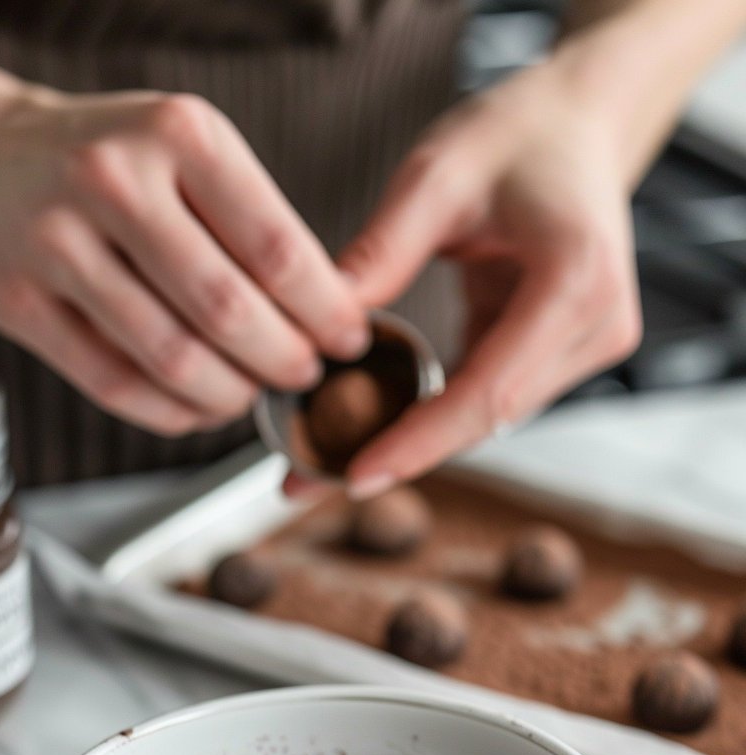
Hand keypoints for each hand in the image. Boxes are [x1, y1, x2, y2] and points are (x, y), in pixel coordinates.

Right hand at [0, 90, 367, 434]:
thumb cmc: (109, 164)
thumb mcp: (186, 153)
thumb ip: (251, 225)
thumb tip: (329, 319)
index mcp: (176, 134)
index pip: (276, 247)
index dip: (324, 310)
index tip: (348, 338)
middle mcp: (112, 179)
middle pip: (226, 310)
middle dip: (282, 361)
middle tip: (302, 375)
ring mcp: (55, 241)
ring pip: (171, 357)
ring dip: (228, 395)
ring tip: (249, 393)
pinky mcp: (16, 301)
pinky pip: (115, 385)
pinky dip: (171, 412)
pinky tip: (196, 407)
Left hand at [337, 61, 642, 495]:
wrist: (579, 123)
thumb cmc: (518, 134)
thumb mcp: (437, 174)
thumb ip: (382, 250)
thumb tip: (317, 329)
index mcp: (577, 280)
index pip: (490, 391)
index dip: (419, 441)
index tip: (355, 474)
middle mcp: (597, 327)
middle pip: (486, 419)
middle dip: (400, 452)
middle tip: (309, 479)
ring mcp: (587, 348)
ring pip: (486, 419)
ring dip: (410, 441)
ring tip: (322, 460)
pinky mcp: (564, 357)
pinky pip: (488, 398)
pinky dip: (429, 415)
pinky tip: (370, 428)